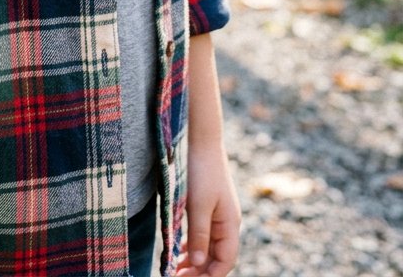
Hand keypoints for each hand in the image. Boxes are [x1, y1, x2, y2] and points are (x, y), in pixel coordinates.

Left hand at [176, 145, 240, 276]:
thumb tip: (198, 263)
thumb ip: (199, 234)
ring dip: (193, 261)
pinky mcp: (206, 207)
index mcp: (230, 225)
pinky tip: (177, 253)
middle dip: (198, 271)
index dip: (210, 275)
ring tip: (174, 270)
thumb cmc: (202, 171)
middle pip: (215, 257)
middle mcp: (226, 223)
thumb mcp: (199, 204)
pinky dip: (190, 246)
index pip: (225, 261)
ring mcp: (217, 215)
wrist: (201, 140)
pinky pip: (201, 235)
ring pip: (207, 247)